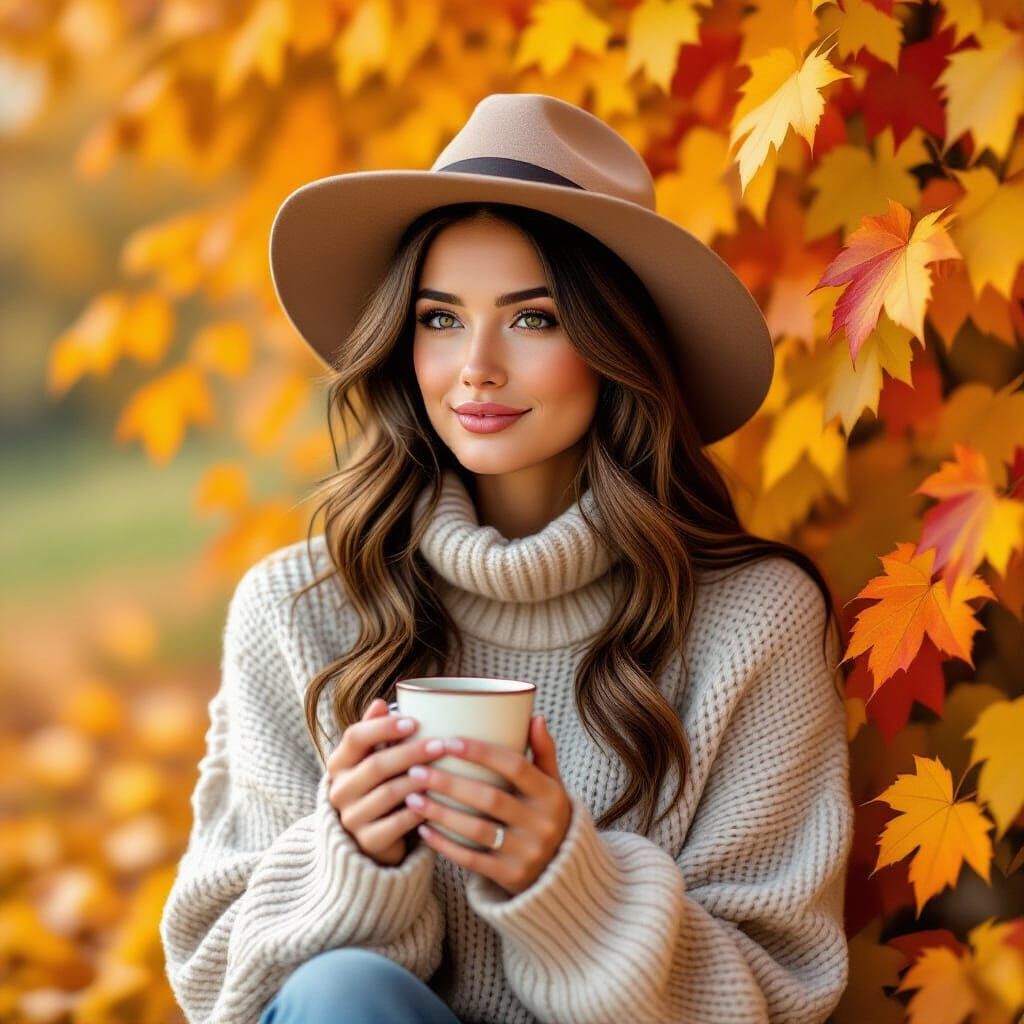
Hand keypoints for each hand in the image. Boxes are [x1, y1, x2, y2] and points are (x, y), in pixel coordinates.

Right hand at [326, 698, 448, 866]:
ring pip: (388, 793)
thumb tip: (380, 702)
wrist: (373, 836)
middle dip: (410, 753)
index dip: (383, 727)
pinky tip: (437, 800)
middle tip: (440, 744)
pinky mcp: (367, 842)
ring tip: (444, 770)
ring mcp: (351, 818)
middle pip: (376, 765)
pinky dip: (418, 810)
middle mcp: (339, 790)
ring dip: (419, 780)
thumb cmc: (379, 785)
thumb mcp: (372, 756)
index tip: (414, 721)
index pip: (355, 737)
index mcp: (339, 763)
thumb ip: (375, 731)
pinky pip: (396, 823)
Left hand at [404, 715, 571, 895]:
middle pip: (490, 798)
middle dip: (450, 783)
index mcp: (551, 795)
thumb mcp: (554, 786)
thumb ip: (544, 753)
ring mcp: (527, 853)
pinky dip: (445, 845)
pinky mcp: (511, 877)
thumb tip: (535, 717)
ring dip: (441, 813)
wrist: (562, 875)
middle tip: (417, 770)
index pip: (515, 766)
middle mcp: (542, 824)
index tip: (448, 741)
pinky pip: (472, 860)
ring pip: (477, 830)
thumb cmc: (549, 817)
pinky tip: (422, 830)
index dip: (481, 752)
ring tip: (412, 797)